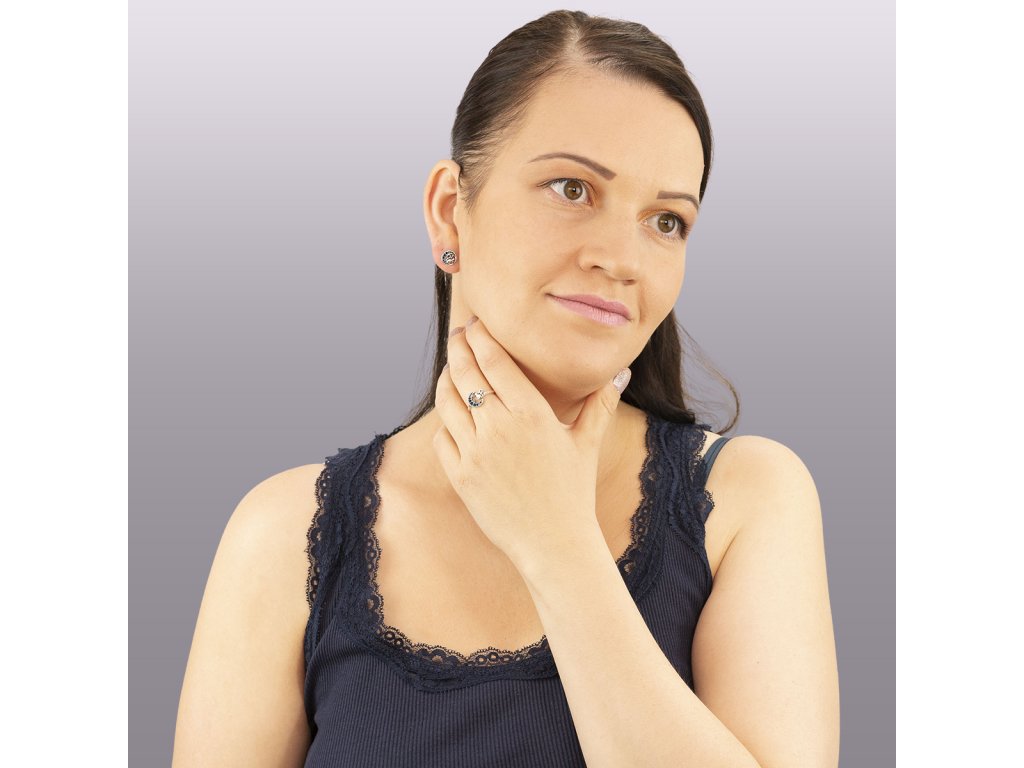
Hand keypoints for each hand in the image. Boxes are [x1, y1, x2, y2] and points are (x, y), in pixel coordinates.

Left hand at [432, 315, 631, 572]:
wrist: (553, 544)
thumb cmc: (573, 493)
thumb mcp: (587, 444)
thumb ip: (599, 405)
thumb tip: (620, 374)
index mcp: (532, 414)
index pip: (496, 362)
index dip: (480, 338)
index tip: (475, 325)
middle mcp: (500, 428)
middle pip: (466, 373)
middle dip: (458, 348)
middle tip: (457, 334)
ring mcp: (476, 453)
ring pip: (447, 402)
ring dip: (446, 379)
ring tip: (451, 368)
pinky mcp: (460, 476)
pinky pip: (442, 437)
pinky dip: (444, 421)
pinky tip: (450, 414)